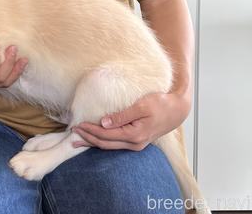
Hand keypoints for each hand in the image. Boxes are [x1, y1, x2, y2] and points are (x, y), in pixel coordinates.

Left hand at [72, 92, 190, 150]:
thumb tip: (103, 122)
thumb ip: (122, 115)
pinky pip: (115, 144)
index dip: (90, 130)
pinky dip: (103, 141)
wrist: (178, 110)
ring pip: (109, 146)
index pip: (106, 134)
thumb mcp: (141, 106)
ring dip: (93, 142)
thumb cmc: (161, 104)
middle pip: (105, 144)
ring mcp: (136, 145)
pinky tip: (95, 139)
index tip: (78, 125)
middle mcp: (134, 144)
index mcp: (135, 135)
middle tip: (73, 133)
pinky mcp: (136, 141)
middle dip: (88, 139)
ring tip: (78, 140)